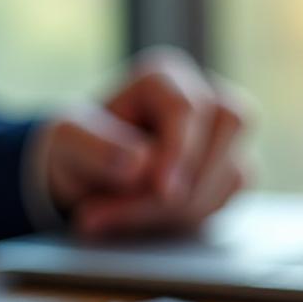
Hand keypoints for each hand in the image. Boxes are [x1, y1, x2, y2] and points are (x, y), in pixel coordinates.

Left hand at [42, 46, 249, 238]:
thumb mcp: (68, 144)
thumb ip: (97, 149)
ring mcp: (220, 135)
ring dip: (188, 206)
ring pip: (234, 168)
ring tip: (130, 220)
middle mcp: (201, 97)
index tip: (162, 189)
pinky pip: (231, 195)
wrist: (85, 180)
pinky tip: (152, 223)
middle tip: (139, 211)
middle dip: (189, 180)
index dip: (179, 149)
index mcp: (163, 78)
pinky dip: (195, 217)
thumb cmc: (79, 151)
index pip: (189, 106)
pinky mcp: (228, 171)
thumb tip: (141, 163)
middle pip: (228, 127)